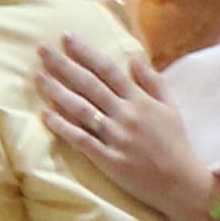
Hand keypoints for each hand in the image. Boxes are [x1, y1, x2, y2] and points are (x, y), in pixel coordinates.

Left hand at [35, 31, 219, 220]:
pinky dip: (62, 126)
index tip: (66, 37)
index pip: (108, 69)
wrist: (181, 183)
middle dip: (63, 64)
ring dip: (57, 91)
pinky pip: (80, 139)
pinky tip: (44, 114)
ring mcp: (115, 137)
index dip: (85, 52)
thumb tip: (134, 54)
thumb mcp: (170, 106)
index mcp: (140, 100)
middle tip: (41, 49)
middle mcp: (125, 114)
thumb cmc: (175, 143)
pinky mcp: (108, 159)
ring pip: (80, 108)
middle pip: (89, 84)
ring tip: (38, 76)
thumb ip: (152, 80)